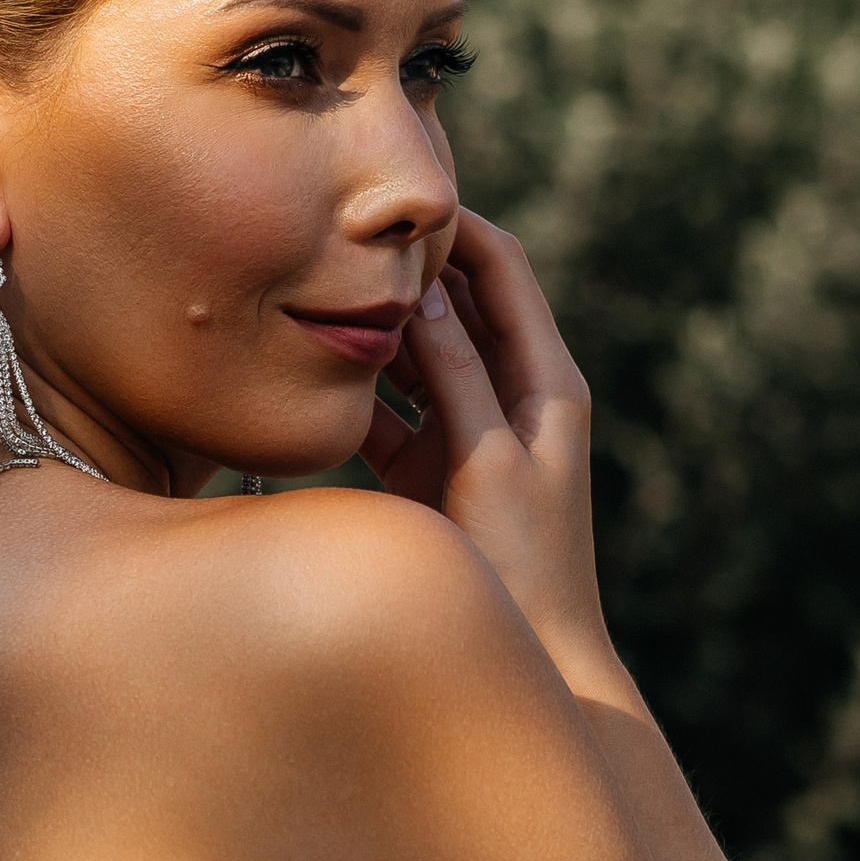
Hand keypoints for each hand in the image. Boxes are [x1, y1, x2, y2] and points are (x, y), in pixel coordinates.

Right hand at [358, 210, 611, 678]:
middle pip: (457, 304)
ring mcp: (470, 433)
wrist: (541, 661)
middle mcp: (511, 396)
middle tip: (339, 236)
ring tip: (316, 294)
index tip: (395, 199)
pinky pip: (390, 415)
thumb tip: (423, 295)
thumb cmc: (527, 564)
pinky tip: (313, 379)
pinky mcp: (435, 473)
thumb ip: (456, 377)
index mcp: (546, 381)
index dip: (456, 227)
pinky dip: (359, 395)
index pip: (503, 269)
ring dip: (376, 330)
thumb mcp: (486, 460)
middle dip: (405, 270)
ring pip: (418, 356)